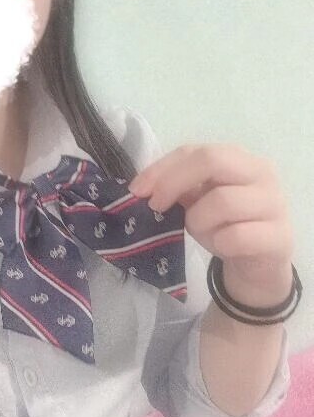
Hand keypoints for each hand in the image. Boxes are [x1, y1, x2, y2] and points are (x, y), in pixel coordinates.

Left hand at [127, 144, 294, 297]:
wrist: (258, 265)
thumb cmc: (225, 226)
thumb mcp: (198, 201)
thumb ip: (176, 187)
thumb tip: (141, 187)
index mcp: (240, 159)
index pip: (196, 151)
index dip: (163, 168)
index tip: (137, 190)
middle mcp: (262, 173)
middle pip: (212, 161)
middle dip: (174, 183)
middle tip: (156, 208)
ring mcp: (275, 204)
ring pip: (223, 201)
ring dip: (199, 221)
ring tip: (202, 231)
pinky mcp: (280, 236)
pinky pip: (237, 236)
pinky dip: (220, 243)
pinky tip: (222, 246)